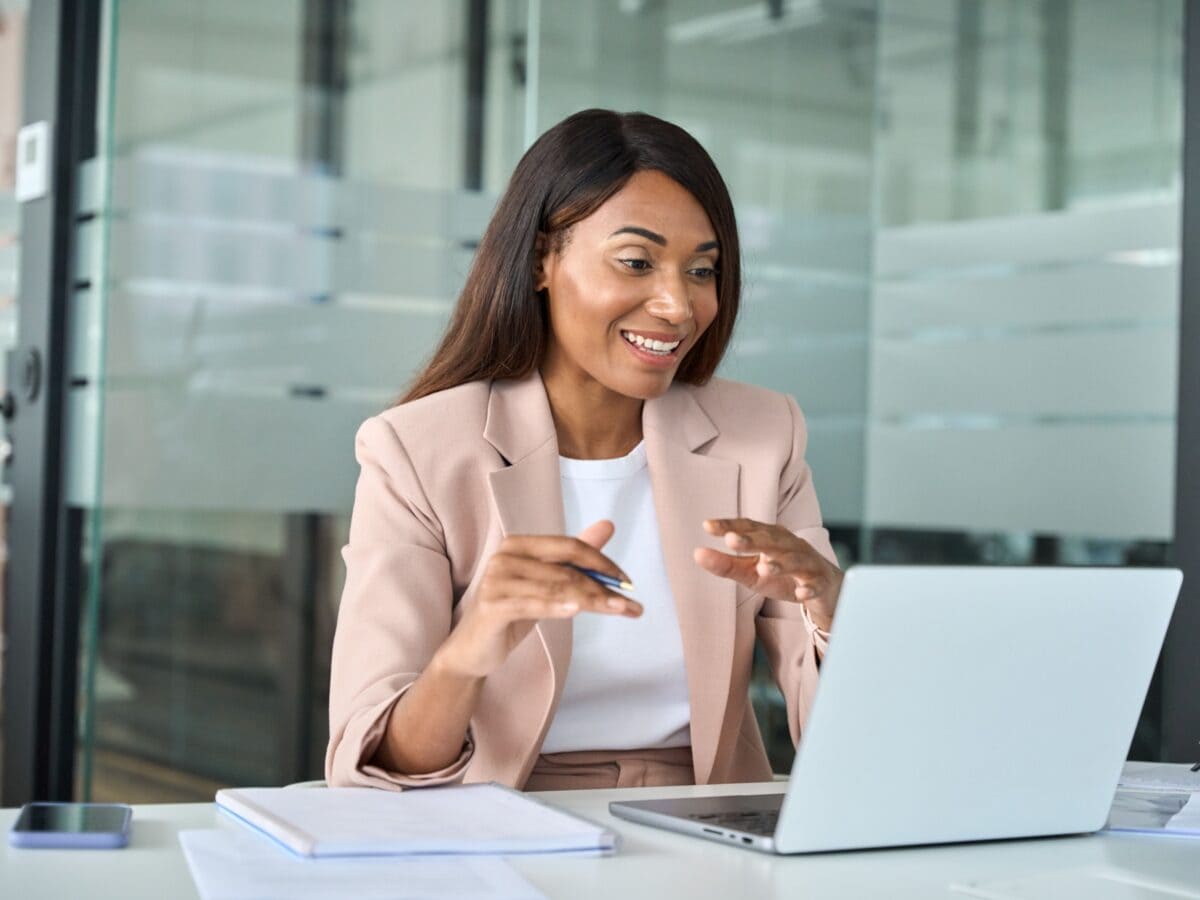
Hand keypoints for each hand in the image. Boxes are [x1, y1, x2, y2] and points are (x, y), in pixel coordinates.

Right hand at [437, 520, 641, 677]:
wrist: (473, 649)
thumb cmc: (512, 611)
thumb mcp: (547, 583)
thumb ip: (575, 557)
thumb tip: (608, 526)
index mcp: (519, 544)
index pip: (570, 546)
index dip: (602, 562)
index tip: (627, 582)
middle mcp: (506, 556)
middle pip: (566, 568)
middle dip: (603, 586)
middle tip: (631, 603)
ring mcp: (496, 579)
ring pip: (556, 587)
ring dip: (592, 600)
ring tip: (619, 610)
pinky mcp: (491, 605)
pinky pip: (533, 604)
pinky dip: (557, 606)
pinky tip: (578, 610)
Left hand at [693, 518, 841, 630]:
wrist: (824, 589)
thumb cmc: (783, 576)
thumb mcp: (750, 572)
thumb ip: (725, 564)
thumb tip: (696, 554)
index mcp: (770, 538)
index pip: (748, 527)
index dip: (730, 525)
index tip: (707, 526)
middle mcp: (789, 545)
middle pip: (771, 540)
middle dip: (753, 540)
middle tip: (731, 540)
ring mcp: (807, 563)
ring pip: (795, 560)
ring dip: (781, 564)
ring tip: (764, 568)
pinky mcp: (821, 582)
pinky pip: (816, 584)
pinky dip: (809, 588)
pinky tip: (801, 593)